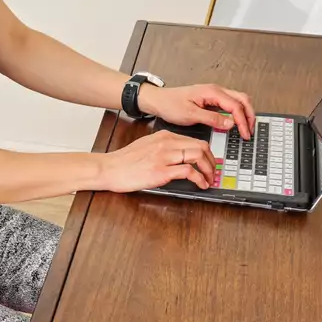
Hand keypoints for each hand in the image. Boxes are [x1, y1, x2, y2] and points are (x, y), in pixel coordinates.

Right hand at [100, 130, 215, 192]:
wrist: (109, 168)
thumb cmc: (124, 161)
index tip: (209, 162)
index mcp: (164, 137)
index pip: (194, 140)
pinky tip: (200, 184)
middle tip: (213, 171)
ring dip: (208, 170)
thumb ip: (163, 147)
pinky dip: (199, 179)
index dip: (206, 152)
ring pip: (198, 156)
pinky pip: (188, 172)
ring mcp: (164, 157)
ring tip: (209, 179)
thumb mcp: (146, 146)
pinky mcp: (161, 171)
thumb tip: (178, 156)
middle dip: (211, 160)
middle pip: (201, 146)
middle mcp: (166, 144)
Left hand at [141, 82, 255, 137]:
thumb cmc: (170, 105)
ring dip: (244, 113)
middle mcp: (216, 90)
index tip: (244, 134)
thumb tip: (230, 124)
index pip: (235, 106)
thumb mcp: (190, 114)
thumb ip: (212, 119)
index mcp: (212, 92)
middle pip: (242, 99)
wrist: (158, 100)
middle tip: (249, 131)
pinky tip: (235, 122)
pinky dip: (236, 112)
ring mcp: (214, 93)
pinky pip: (229, 103)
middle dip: (249, 115)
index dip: (243, 121)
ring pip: (238, 100)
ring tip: (246, 128)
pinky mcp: (211, 98)